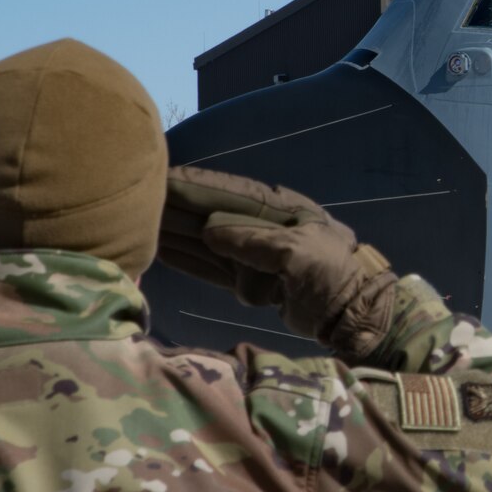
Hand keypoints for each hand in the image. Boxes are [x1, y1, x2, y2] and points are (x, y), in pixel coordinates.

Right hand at [160, 165, 396, 357]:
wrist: (352, 314)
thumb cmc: (332, 275)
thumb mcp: (296, 253)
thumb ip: (252, 241)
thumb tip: (209, 231)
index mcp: (280, 209)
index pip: (228, 192)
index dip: (196, 186)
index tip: (164, 177)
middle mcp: (263, 226)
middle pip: (211, 214)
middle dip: (178, 208)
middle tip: (139, 198)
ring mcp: (255, 254)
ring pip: (206, 241)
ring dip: (177, 234)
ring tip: (141, 224)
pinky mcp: (250, 280)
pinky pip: (212, 267)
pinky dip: (189, 260)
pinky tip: (164, 252)